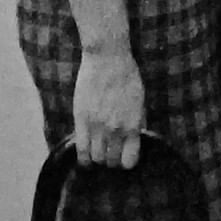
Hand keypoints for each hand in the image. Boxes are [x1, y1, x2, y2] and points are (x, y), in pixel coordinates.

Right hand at [71, 47, 146, 170]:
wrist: (108, 58)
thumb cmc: (127, 75)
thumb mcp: (140, 100)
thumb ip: (138, 122)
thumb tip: (136, 139)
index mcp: (133, 125)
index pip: (130, 160)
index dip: (127, 162)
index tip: (124, 159)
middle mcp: (115, 129)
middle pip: (111, 160)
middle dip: (111, 162)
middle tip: (110, 156)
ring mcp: (97, 126)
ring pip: (96, 157)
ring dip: (98, 159)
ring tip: (98, 154)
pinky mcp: (81, 119)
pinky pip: (80, 148)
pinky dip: (83, 159)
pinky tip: (85, 161)